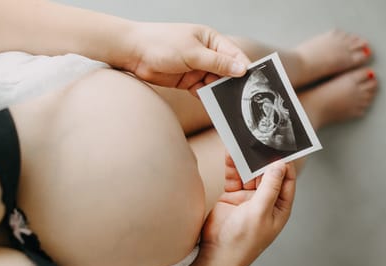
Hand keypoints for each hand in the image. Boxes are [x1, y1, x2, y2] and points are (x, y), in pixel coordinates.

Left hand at [125, 22, 250, 95]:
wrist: (133, 53)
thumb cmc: (161, 43)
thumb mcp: (192, 53)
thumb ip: (217, 63)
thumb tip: (241, 69)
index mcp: (211, 39)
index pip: (234, 54)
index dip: (244, 68)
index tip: (253, 82)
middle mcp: (207, 53)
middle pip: (227, 71)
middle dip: (232, 84)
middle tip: (242, 99)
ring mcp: (197, 68)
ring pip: (215, 83)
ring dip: (220, 93)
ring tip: (227, 104)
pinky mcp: (188, 81)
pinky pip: (203, 91)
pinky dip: (207, 98)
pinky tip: (213, 106)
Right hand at [200, 155, 296, 265]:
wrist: (217, 253)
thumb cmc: (243, 240)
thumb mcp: (260, 212)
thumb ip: (270, 188)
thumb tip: (279, 165)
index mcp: (279, 207)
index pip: (286, 180)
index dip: (284, 165)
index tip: (279, 148)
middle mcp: (265, 201)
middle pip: (267, 174)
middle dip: (263, 159)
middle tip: (258, 140)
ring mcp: (248, 199)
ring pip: (249, 174)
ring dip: (246, 161)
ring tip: (242, 144)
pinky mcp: (232, 196)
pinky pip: (234, 178)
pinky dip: (232, 167)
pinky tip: (230, 155)